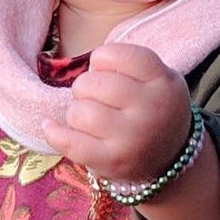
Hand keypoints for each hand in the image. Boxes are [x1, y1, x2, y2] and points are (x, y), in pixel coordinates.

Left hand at [42, 43, 191, 182]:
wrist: (170, 157)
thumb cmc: (152, 105)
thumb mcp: (157, 76)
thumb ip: (127, 63)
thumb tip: (88, 67)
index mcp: (163, 81)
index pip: (118, 55)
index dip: (103, 58)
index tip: (106, 68)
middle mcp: (151, 110)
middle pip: (95, 83)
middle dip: (86, 85)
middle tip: (96, 95)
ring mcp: (132, 139)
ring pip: (80, 112)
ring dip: (76, 110)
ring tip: (90, 115)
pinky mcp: (112, 163)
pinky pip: (71, 144)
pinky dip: (54, 133)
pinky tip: (49, 126)